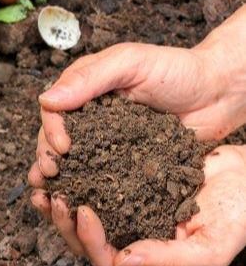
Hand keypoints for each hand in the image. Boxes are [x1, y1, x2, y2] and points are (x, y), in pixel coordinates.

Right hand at [30, 4, 245, 183]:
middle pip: (56, 138)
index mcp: (85, 89)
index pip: (54, 110)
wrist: (220, 93)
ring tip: (51, 194)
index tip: (62, 147)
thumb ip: (89, 78)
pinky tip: (78, 202)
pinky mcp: (124, 162)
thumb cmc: (177, 70)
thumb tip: (46, 99)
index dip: (51, 129)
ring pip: (73, 160)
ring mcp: (106, 141)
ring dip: (59, 177)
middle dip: (48, 156)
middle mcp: (90, 116)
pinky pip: (101, 176)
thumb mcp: (130, 63)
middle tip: (51, 174)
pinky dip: (87, 189)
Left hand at [30, 145, 245, 265]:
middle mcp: (133, 243)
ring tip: (44, 184)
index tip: (82, 210)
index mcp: (151, 265)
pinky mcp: (123, 191)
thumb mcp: (212, 245)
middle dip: (64, 223)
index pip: (108, 262)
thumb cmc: (237, 214)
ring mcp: (126, 217)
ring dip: (59, 205)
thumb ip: (169, 259)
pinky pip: (91, 189)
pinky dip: (74, 180)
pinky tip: (62, 167)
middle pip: (86, 243)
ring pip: (82, 219)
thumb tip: (123, 259)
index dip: (90, 241)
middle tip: (53, 196)